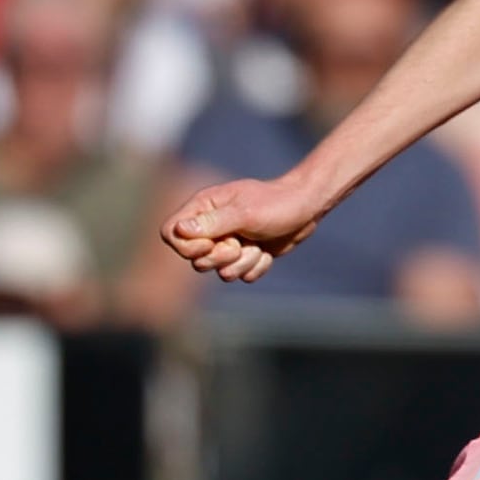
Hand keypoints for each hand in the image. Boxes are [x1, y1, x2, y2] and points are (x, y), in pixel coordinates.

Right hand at [162, 174, 323, 284]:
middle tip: (238, 244)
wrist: (307, 208)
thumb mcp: (245, 213)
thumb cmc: (277, 204)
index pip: (171, 232)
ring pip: (218, 271)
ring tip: (257, 246)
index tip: (212, 243)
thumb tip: (179, 230)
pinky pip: (239, 276)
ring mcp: (227, 242)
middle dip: (219, 258)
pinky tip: (266, 251)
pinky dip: (255, 267)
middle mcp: (210, 225)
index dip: (187, 246)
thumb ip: (212, 223)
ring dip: (242, 263)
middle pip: (194, 258)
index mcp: (203, 207)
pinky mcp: (244, 255)